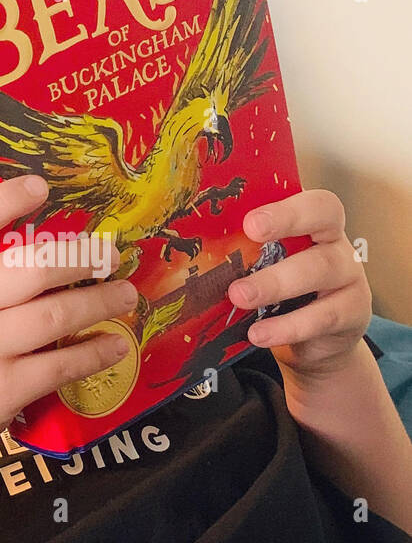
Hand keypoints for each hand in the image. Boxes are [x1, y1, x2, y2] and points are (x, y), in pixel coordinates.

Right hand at [0, 175, 137, 454]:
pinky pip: (61, 364)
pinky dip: (95, 352)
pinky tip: (116, 343)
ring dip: (100, 302)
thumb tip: (42, 219)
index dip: (3, 201)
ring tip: (126, 294)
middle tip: (111, 254)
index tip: (40, 186)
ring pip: (55, 316)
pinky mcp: (3, 389)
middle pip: (28, 270)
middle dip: (79, 258)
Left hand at [226, 189, 371, 383]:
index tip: (250, 220)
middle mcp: (337, 243)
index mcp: (314, 223)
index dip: (286, 206)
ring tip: (239, 296)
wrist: (318, 342)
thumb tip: (190, 244)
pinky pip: (324, 316)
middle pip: (325, 219)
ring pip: (321, 269)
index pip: (314, 200)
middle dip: (285, 221)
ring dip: (276, 282)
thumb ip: (245, 250)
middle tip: (250, 232)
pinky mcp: (353, 314)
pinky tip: (259, 334)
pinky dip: (288, 326)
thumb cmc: (283, 290)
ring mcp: (349, 277)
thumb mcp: (267, 266)